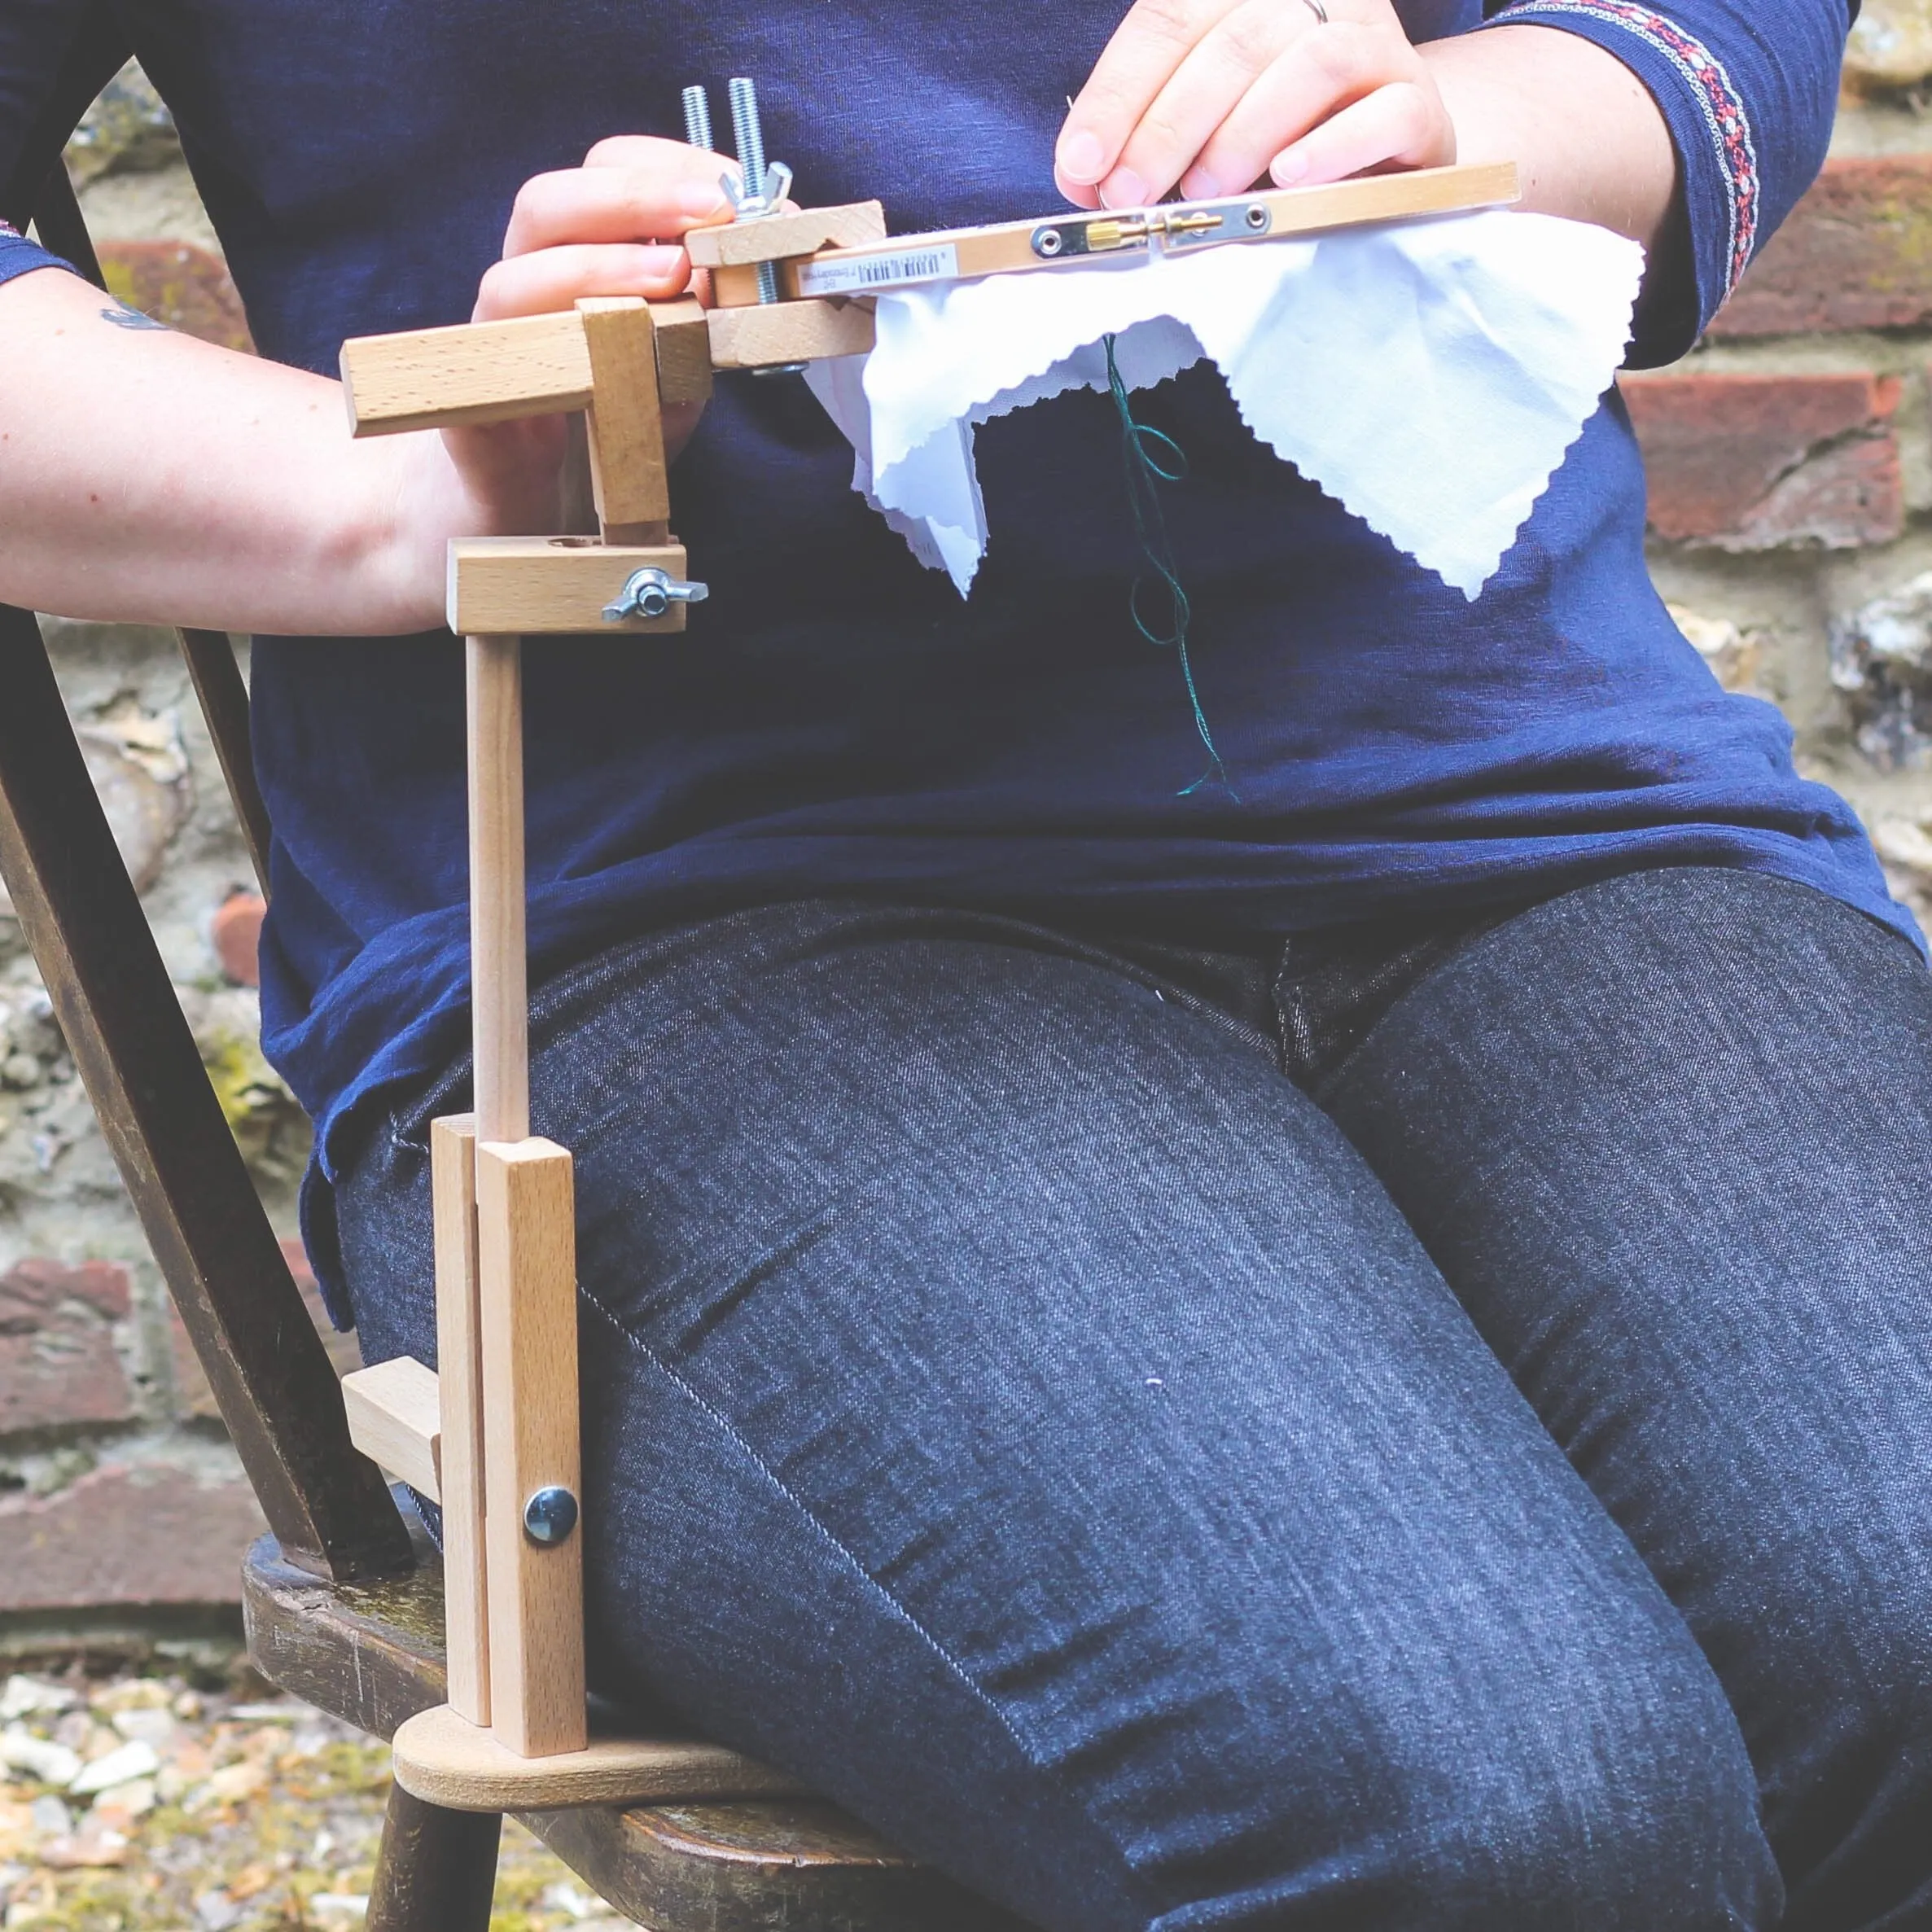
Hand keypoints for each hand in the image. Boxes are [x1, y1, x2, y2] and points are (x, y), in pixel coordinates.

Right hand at [385, 137, 733, 617]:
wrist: (515, 515)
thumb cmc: (598, 432)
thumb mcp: (671, 381)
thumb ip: (703, 338)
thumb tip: (748, 292)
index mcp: (573, 258)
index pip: (605, 178)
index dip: (670, 169)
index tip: (737, 186)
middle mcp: (524, 285)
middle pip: (549, 202)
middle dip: (635, 195)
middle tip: (709, 208)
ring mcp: (492, 341)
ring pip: (517, 274)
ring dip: (599, 264)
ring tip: (673, 275)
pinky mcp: (471, 404)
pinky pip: (498, 364)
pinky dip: (558, 352)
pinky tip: (616, 354)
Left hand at [1055, 0, 1454, 210]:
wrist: (1390, 140)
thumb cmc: (1281, 129)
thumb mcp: (1206, 115)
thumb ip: (1147, 132)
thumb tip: (1084, 179)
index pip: (1169, 19)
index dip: (1118, 94)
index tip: (1081, 163)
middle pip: (1231, 44)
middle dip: (1167, 127)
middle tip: (1130, 195)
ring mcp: (1373, 43)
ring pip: (1306, 66)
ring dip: (1242, 136)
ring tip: (1204, 191)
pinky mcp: (1416, 101)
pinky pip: (1380, 114)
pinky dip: (1329, 147)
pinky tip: (1288, 178)